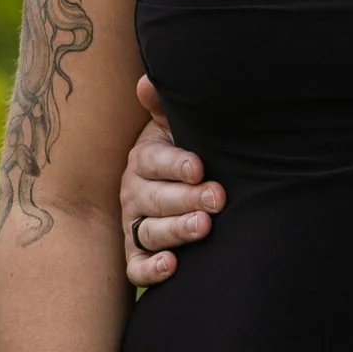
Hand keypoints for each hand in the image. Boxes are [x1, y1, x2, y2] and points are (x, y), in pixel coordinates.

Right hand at [120, 79, 224, 287]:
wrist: (184, 188)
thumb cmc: (186, 153)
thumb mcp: (176, 127)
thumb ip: (164, 107)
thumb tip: (147, 82)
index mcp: (145, 159)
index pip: (156, 160)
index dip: (176, 164)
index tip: (200, 166)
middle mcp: (135, 192)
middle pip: (155, 198)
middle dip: (187, 198)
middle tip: (217, 198)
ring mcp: (135, 225)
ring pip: (149, 231)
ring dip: (175, 230)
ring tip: (203, 227)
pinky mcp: (138, 254)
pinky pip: (137, 267)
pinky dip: (151, 269)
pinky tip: (172, 266)